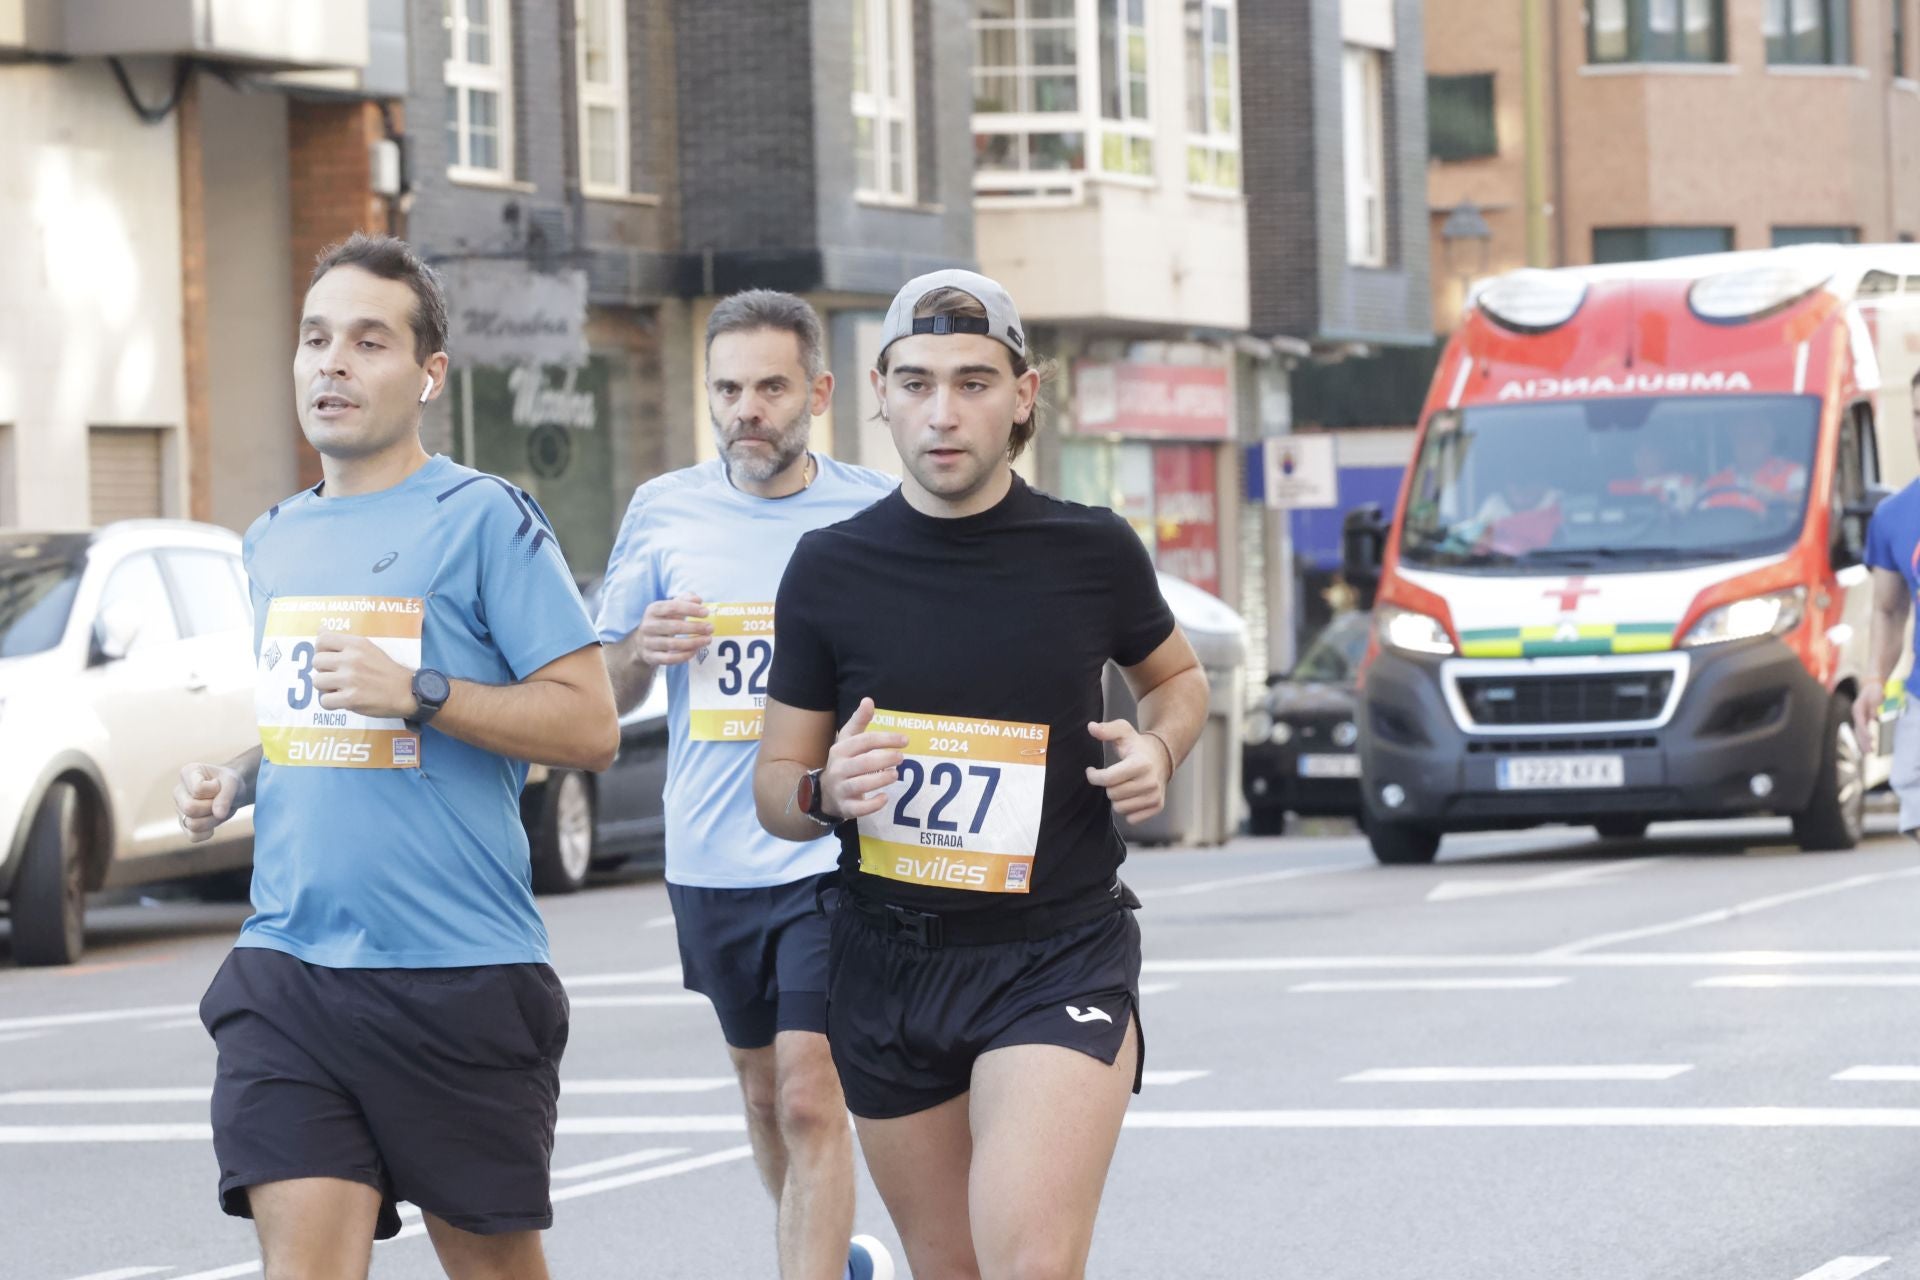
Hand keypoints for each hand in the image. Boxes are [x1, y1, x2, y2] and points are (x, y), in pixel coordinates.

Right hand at [175, 763, 241, 843]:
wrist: (232, 792)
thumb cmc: (229, 783)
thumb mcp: (233, 783)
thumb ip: (226, 796)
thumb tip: (218, 814)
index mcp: (187, 772)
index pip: (198, 790)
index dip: (214, 790)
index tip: (219, 785)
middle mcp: (178, 791)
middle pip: (190, 808)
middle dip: (212, 807)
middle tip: (220, 801)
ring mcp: (179, 809)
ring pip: (192, 824)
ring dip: (212, 820)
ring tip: (218, 810)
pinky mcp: (184, 824)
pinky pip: (193, 836)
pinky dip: (207, 832)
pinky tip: (213, 821)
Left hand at [312, 632, 416, 718]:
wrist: (406, 691)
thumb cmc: (386, 670)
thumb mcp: (368, 648)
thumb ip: (343, 641)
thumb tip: (320, 629)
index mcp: (356, 644)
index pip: (322, 640)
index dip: (320, 650)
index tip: (329, 658)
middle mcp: (352, 659)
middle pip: (316, 662)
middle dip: (323, 670)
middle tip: (336, 676)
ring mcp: (350, 679)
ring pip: (317, 682)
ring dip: (326, 688)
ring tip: (339, 689)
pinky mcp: (351, 699)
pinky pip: (324, 701)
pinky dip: (331, 703)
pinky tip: (342, 701)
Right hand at [630, 594, 711, 667]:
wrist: (642, 642)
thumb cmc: (663, 621)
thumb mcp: (670, 608)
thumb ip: (685, 600)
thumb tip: (698, 599)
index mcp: (653, 610)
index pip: (673, 607)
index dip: (690, 609)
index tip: (706, 613)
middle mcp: (648, 625)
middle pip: (674, 627)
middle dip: (695, 627)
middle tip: (710, 628)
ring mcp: (648, 642)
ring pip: (673, 644)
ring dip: (693, 642)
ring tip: (707, 640)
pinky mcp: (650, 657)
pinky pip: (669, 659)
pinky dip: (684, 656)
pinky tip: (695, 651)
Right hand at [823, 697, 907, 820]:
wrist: (824, 793)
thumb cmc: (843, 763)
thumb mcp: (847, 741)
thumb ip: (858, 721)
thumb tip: (868, 700)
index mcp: (841, 749)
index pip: (865, 741)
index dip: (886, 739)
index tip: (905, 741)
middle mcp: (839, 768)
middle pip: (863, 762)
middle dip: (884, 759)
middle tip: (901, 758)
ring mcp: (841, 788)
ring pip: (860, 784)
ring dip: (880, 779)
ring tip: (895, 775)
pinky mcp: (845, 807)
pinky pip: (858, 808)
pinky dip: (872, 804)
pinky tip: (884, 798)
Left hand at [1085, 719, 1171, 823]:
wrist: (1162, 758)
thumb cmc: (1137, 746)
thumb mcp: (1123, 732)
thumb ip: (1107, 729)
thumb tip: (1091, 727)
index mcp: (1141, 764)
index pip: (1108, 778)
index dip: (1094, 776)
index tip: (1091, 771)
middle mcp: (1150, 782)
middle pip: (1112, 794)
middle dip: (1108, 786)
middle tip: (1115, 776)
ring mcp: (1155, 796)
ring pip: (1119, 808)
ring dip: (1117, 798)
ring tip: (1124, 785)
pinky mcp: (1157, 806)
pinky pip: (1131, 818)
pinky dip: (1127, 809)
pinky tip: (1131, 795)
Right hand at [1856, 681, 1882, 747]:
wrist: (1871, 685)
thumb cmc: (1874, 690)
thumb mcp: (1875, 695)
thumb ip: (1874, 706)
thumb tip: (1875, 718)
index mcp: (1857, 709)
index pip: (1860, 723)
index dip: (1865, 732)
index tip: (1871, 739)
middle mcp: (1856, 714)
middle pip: (1858, 730)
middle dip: (1863, 741)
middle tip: (1869, 751)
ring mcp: (1858, 717)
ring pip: (1859, 732)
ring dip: (1863, 743)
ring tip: (1868, 752)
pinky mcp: (1862, 719)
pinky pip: (1862, 731)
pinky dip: (1864, 738)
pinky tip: (1867, 745)